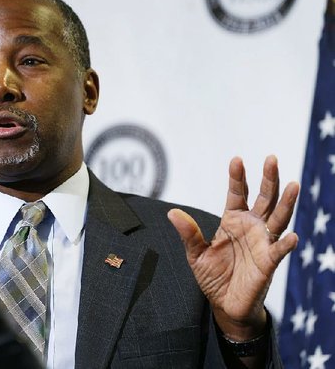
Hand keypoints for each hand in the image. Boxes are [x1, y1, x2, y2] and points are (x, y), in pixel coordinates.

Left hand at [167, 156, 298, 340]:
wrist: (224, 304)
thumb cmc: (212, 276)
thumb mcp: (195, 254)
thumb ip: (188, 234)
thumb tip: (172, 212)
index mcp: (233, 220)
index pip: (238, 193)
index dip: (237, 177)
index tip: (236, 160)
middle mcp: (251, 227)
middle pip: (264, 198)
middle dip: (268, 179)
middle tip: (271, 159)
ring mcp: (263, 243)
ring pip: (278, 217)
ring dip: (286, 202)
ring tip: (292, 184)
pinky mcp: (269, 262)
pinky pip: (279, 251)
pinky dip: (286, 244)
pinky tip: (292, 236)